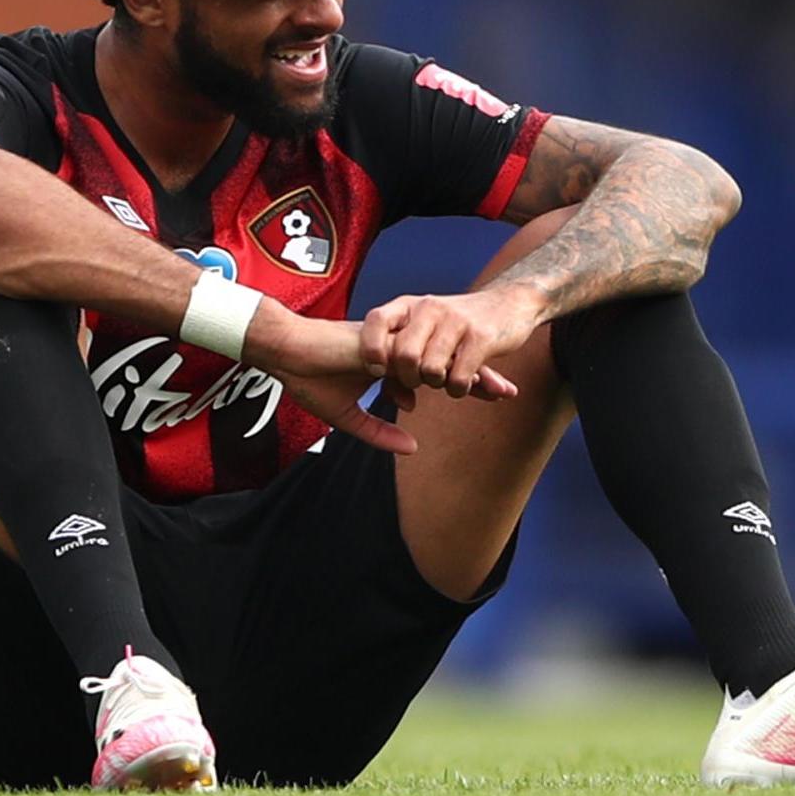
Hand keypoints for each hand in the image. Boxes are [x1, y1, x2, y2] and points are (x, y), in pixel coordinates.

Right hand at [247, 310, 515, 456]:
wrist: (285, 354)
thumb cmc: (312, 380)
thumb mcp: (348, 418)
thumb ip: (380, 433)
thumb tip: (412, 449)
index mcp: (395, 364)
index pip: (437, 374)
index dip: (465, 384)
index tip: (494, 396)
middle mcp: (399, 352)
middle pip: (446, 363)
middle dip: (479, 377)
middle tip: (509, 392)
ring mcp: (391, 347)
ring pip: (437, 359)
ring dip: (467, 373)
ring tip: (495, 390)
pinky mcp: (379, 346)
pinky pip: (413, 360)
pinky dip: (435, 371)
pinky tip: (456, 384)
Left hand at [361, 286, 540, 400]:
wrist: (511, 303)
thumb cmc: (459, 326)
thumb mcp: (428, 330)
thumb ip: (405, 357)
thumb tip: (397, 399)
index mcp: (410, 305)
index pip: (376, 320)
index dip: (371, 348)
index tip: (377, 370)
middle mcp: (430, 307)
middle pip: (404, 355)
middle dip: (409, 378)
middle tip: (420, 382)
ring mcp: (456, 321)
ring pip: (431, 369)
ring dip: (437, 384)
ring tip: (445, 379)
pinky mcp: (481, 337)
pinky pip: (459, 378)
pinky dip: (458, 389)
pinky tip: (464, 384)